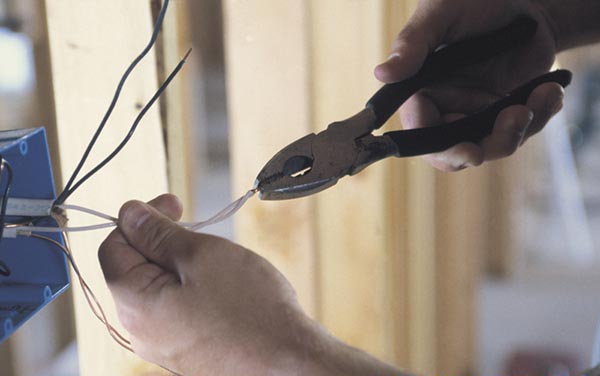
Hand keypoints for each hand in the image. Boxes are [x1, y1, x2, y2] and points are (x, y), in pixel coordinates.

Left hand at [98, 194, 404, 375]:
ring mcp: (164, 344)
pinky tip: (223, 286)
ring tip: (218, 261)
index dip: (139, 218)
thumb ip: (158, 233)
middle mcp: (141, 331)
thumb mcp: (202, 255)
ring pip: (158, 288)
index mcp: (134, 305)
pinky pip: (176, 309)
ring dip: (180, 264)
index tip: (173, 204)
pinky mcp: (186, 350)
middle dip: (162, 241)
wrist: (288, 362)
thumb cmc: (250, 310)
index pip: (113, 246)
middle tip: (200, 231)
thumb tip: (129, 214)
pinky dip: (192, 288)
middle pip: (135, 268)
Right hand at [375, 0, 564, 170]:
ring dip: (516, 132)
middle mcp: (447, 107)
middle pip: (453, 150)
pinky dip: (540, 116)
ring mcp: (478, 112)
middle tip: (499, 133)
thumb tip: (382, 73)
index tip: (467, 148)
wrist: (525, 1)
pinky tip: (549, 91)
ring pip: (491, 146)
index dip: (438, 146)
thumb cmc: (475, 0)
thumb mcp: (441, 15)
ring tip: (536, 99)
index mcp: (422, 90)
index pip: (420, 130)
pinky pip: (522, 130)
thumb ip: (412, 45)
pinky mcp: (508, 110)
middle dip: (479, 148)